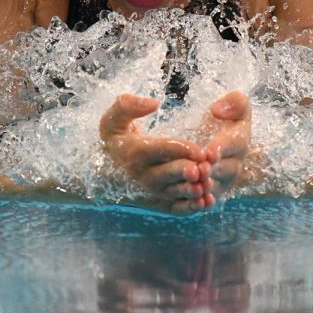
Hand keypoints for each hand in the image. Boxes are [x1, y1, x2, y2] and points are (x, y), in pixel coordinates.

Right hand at [99, 94, 213, 213]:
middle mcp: (143, 175)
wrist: (104, 176)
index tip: (200, 149)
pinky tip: (207, 199)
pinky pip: (177, 209)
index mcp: (135, 151)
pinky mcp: (160, 204)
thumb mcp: (112, 120)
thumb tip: (154, 103)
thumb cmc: (116, 142)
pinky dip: (193, 207)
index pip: (160, 149)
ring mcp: (153, 192)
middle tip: (205, 167)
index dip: (182, 149)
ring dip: (194, 190)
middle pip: (170, 174)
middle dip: (188, 171)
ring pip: (176, 193)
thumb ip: (128, 105)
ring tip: (208, 182)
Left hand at [199, 91, 255, 197]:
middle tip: (199, 170)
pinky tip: (197, 204)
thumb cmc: (221, 117)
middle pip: (226, 169)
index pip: (235, 145)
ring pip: (218, 187)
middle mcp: (235, 163)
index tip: (209, 151)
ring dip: (208, 188)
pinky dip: (204, 204)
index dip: (222, 148)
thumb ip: (235, 102)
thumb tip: (219, 110)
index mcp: (240, 140)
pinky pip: (210, 200)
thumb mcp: (234, 104)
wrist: (210, 135)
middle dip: (213, 170)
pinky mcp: (213, 192)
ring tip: (197, 186)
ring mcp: (224, 180)